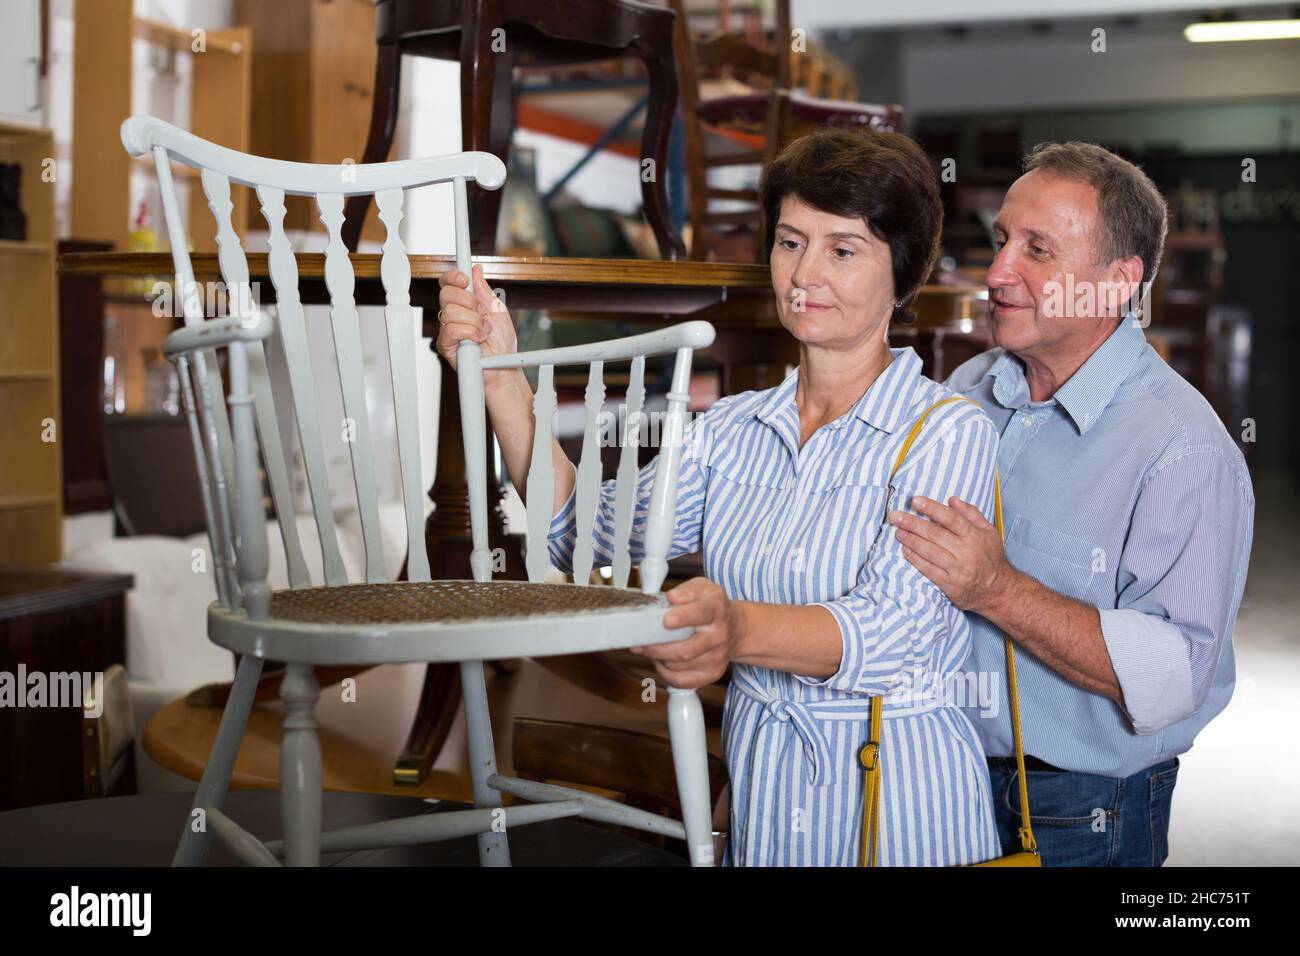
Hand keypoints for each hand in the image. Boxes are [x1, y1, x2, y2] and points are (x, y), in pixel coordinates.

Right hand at [435, 263, 517, 388]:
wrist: (505, 366)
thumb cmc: (502, 343)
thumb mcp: (498, 310)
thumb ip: (484, 290)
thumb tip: (476, 270)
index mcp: (464, 304)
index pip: (448, 283)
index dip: (453, 277)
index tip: (465, 279)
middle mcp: (453, 315)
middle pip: (446, 294)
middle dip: (470, 303)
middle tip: (483, 315)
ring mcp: (448, 330)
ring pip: (450, 312)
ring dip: (474, 321)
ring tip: (484, 331)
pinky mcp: (446, 345)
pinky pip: (451, 330)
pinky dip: (469, 333)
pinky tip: (478, 339)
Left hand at [630, 577, 737, 689]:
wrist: (736, 629)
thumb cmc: (713, 608)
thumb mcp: (704, 588)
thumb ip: (687, 590)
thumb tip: (672, 597)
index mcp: (716, 610)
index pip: (700, 614)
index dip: (682, 618)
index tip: (666, 621)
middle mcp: (718, 636)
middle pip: (686, 649)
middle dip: (658, 648)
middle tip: (641, 643)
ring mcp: (717, 657)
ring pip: (680, 666)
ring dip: (659, 659)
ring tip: (651, 648)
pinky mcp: (712, 674)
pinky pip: (682, 681)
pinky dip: (665, 673)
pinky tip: (662, 661)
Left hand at [889, 495, 1016, 613]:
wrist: (999, 590)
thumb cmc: (991, 558)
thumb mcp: (989, 532)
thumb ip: (971, 514)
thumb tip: (952, 499)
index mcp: (975, 536)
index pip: (951, 518)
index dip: (932, 508)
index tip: (915, 500)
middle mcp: (966, 552)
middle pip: (935, 534)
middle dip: (912, 523)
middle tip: (895, 515)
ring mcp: (957, 569)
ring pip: (929, 551)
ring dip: (910, 540)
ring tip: (898, 531)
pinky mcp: (950, 585)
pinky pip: (929, 570)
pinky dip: (915, 559)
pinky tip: (905, 550)